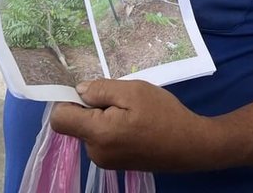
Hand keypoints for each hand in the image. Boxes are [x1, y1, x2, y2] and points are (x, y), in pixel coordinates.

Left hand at [50, 80, 213, 171]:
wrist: (192, 145)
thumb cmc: (164, 115)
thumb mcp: (133, 91)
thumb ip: (101, 89)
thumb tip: (78, 90)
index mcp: (98, 133)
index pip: (60, 118)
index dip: (67, 100)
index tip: (87, 90)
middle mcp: (95, 152)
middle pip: (75, 123)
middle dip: (90, 107)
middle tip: (119, 97)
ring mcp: (105, 160)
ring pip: (89, 130)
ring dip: (102, 117)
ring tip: (131, 110)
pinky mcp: (115, 163)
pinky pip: (101, 139)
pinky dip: (111, 127)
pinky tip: (134, 122)